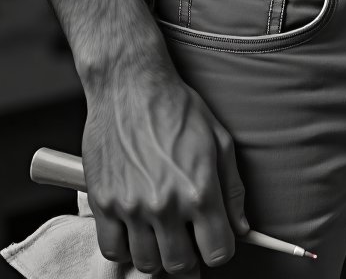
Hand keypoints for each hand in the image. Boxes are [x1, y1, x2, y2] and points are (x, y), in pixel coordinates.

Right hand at [82, 55, 248, 275]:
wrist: (130, 85)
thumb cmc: (176, 106)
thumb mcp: (218, 140)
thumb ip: (232, 189)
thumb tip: (242, 228)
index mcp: (199, 190)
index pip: (217, 253)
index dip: (219, 249)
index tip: (214, 239)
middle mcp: (165, 204)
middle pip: (180, 266)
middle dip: (189, 256)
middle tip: (186, 235)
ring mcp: (131, 206)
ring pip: (146, 263)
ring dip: (157, 253)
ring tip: (161, 229)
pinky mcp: (103, 202)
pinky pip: (112, 250)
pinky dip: (124, 247)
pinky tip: (135, 227)